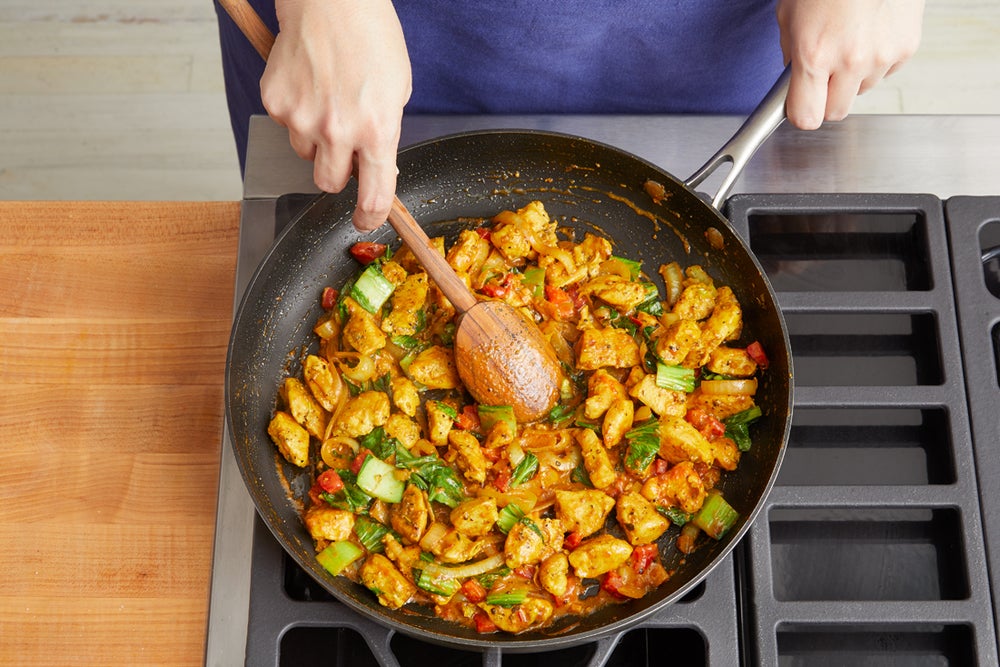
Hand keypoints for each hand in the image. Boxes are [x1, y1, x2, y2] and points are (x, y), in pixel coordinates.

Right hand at [261, 0, 411, 230]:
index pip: (374, 194)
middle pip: (330, 183)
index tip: (366, 220)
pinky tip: (310, 84)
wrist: (332, 0)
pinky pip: (287, 126)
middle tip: (344, 145)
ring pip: (306, 154)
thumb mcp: (397, 91)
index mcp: (378, 130)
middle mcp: (339, 131)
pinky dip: (297, 112)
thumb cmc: (371, 37)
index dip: (370, 215)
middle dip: (337, 173)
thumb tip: (374, 165)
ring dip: (317, 139)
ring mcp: (303, 118)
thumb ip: (385, 133)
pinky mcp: (276, 103)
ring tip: (328, 99)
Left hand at [777, 0, 923, 129]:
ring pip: (861, 91)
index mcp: (815, 54)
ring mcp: (882, 55)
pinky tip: (869, 33)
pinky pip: (885, 72)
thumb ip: (791, 54)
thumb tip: (793, 81)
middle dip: (826, 99)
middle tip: (822, 76)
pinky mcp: (906, 48)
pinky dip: (875, 61)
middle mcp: (851, 59)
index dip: (800, 113)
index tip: (799, 106)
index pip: (806, 117)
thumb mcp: (790, 14)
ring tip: (848, 41)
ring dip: (852, 77)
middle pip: (836, 112)